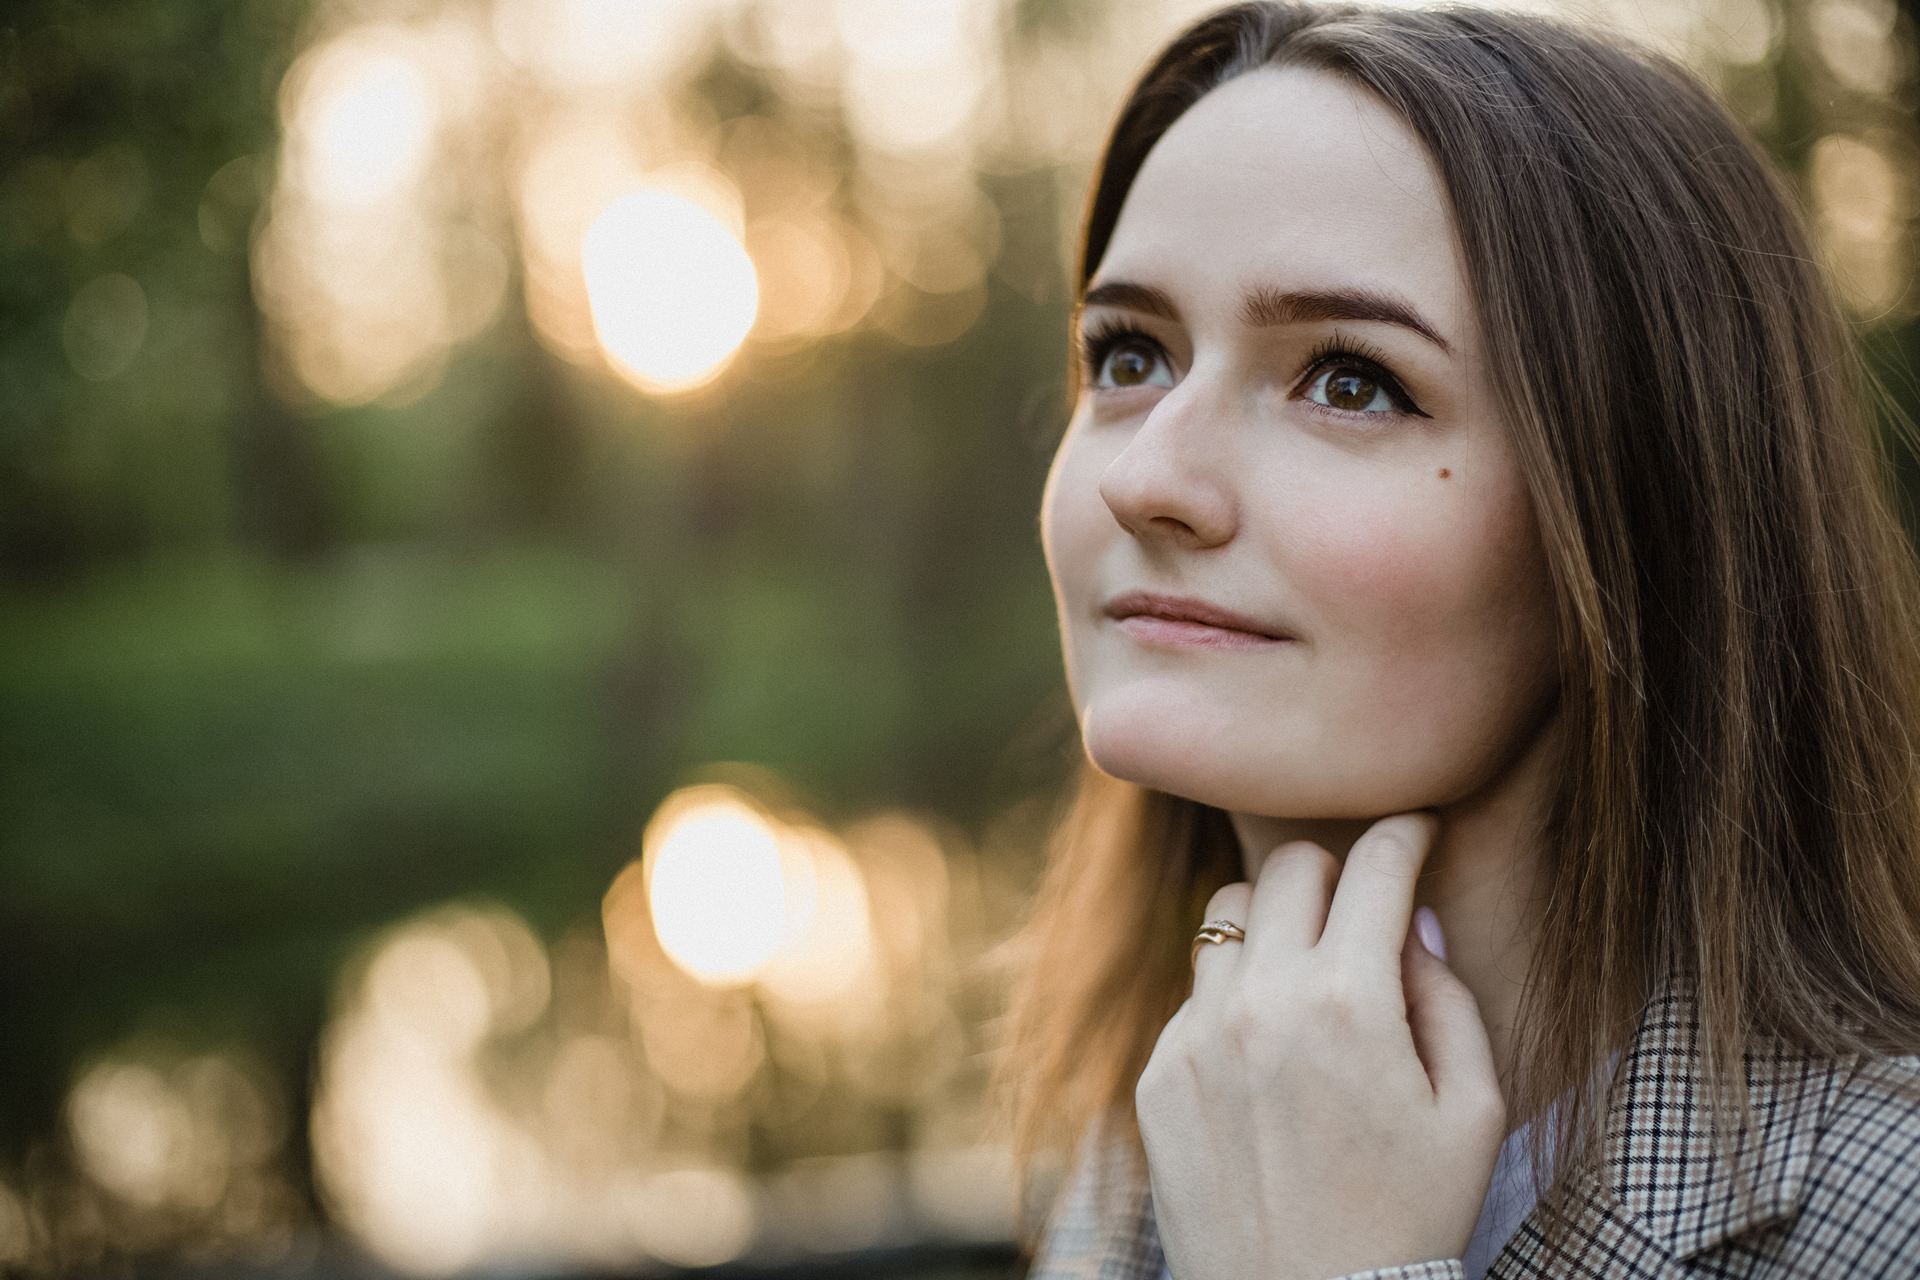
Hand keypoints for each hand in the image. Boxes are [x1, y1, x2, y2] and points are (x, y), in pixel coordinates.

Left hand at [1136, 813, 1505, 1279]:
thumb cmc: (1411, 1220)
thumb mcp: (1472, 1113)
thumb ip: (1449, 998)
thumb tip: (1411, 924)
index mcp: (1350, 1003)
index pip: (1374, 866)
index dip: (1404, 835)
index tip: (1414, 833)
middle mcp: (1261, 1002)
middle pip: (1290, 868)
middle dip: (1336, 873)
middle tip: (1362, 909)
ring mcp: (1197, 1037)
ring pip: (1228, 919)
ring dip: (1276, 928)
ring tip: (1309, 979)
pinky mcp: (1159, 1076)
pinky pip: (1196, 997)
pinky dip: (1235, 1002)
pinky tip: (1268, 1060)